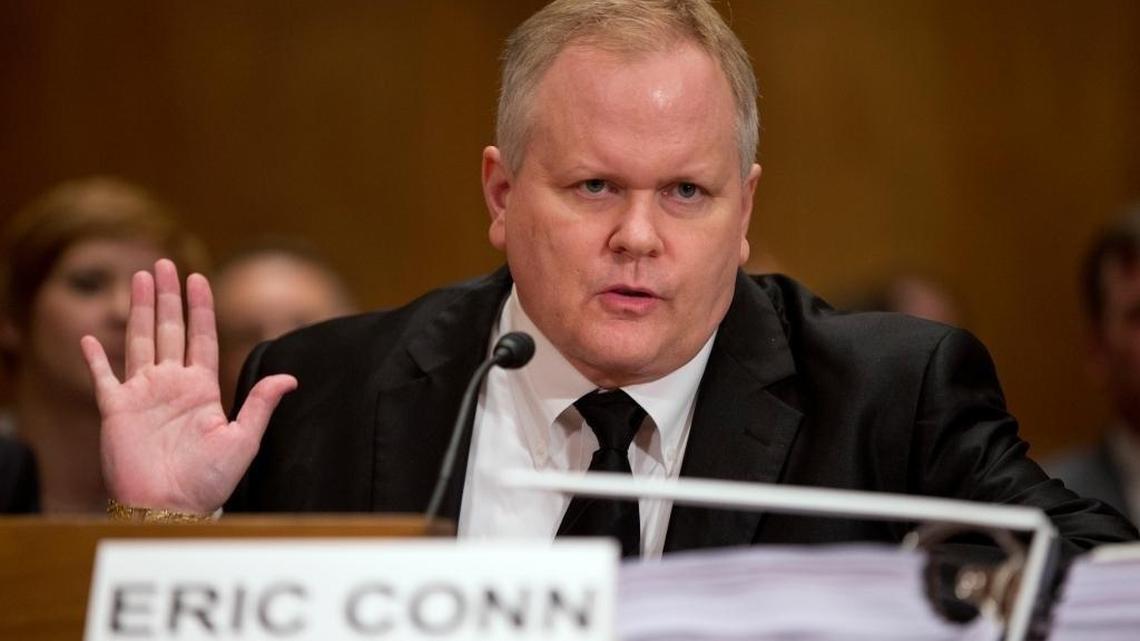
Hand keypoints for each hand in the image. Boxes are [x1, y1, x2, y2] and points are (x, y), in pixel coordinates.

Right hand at [81, 259, 295, 512]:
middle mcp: (171, 385)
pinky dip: (95, 358)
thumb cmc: (209, 480)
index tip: (198, 278)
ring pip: (140, 341)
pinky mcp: (116, 410)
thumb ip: (261, 404)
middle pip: (170, 329)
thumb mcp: (243, 439)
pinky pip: (103, 377)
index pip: (202, 337)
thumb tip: (290, 378)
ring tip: (140, 278)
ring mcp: (142, 394)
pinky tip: (90, 338)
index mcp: (201, 388)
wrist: (172, 507)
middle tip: (163, 263)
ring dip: (139, 309)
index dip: (200, 307)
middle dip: (168, 296)